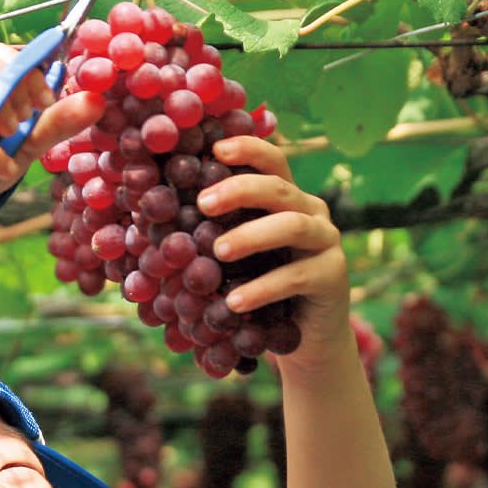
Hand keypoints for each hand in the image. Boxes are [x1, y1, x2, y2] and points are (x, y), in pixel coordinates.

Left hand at [196, 137, 352, 365]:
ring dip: (251, 235)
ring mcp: (327, 242)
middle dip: (240, 189)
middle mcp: (312, 212)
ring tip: (217, 251)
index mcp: (288, 199)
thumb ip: (216, 233)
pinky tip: (233, 301)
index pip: (273, 161)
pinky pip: (296, 276)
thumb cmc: (262, 291)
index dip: (248, 149)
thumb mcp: (239, 259)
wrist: (307, 339)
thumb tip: (155, 213)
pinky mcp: (333, 276)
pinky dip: (262, 288)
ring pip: (293, 226)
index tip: (215, 149)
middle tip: (203, 204)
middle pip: (279, 188)